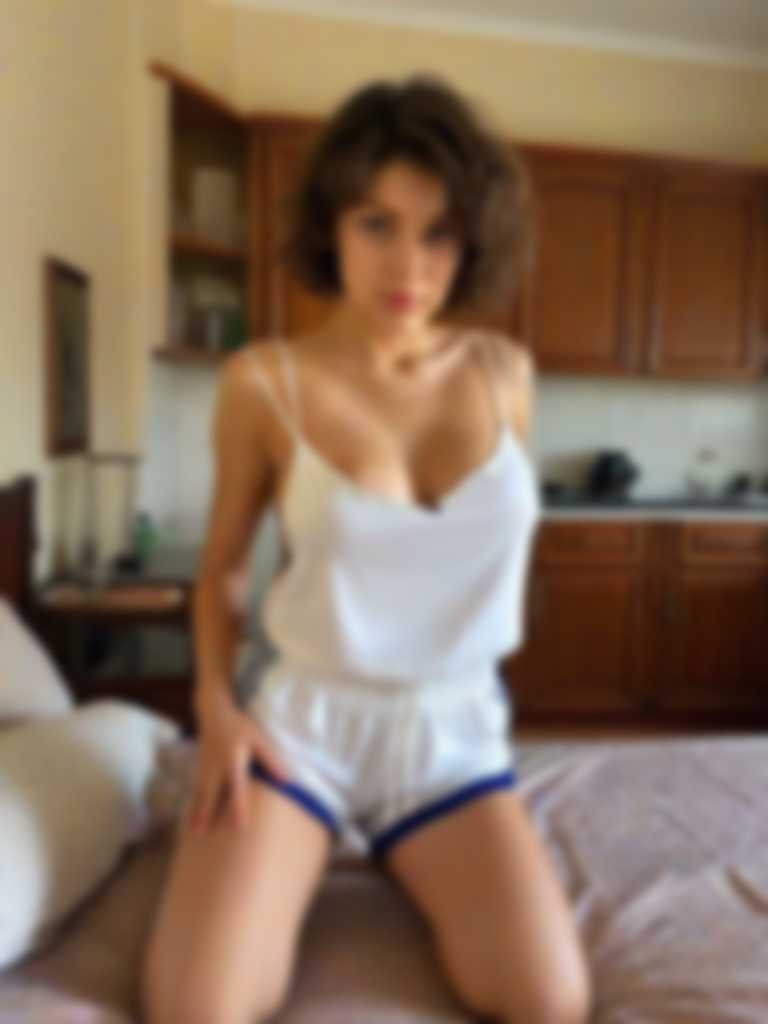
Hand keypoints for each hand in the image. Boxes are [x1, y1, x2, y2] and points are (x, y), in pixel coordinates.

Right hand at [184, 691, 288, 835]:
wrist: (214, 712)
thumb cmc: (239, 726)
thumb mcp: (258, 738)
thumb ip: (270, 759)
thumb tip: (286, 779)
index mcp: (233, 761)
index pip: (236, 790)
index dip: (238, 809)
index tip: (238, 828)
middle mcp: (216, 767)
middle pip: (211, 794)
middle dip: (207, 814)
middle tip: (203, 834)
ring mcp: (205, 767)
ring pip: (200, 793)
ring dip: (196, 812)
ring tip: (192, 831)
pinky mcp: (199, 766)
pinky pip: (195, 788)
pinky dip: (192, 802)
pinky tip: (189, 815)